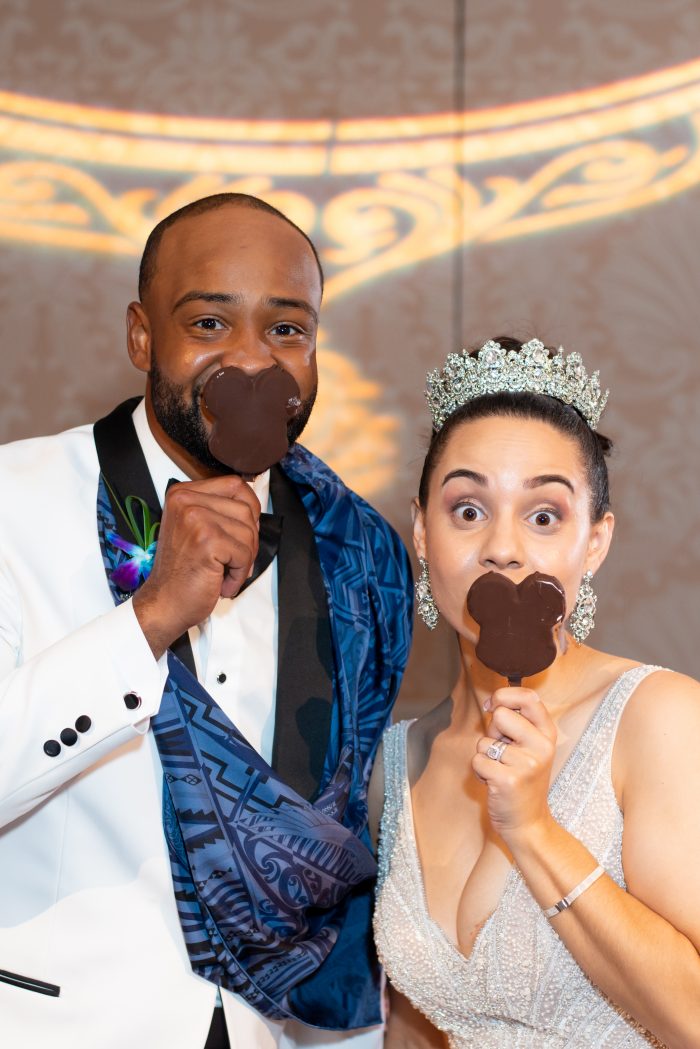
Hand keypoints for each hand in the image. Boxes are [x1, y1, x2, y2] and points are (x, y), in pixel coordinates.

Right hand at [133, 475, 259, 657]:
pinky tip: (221, 583)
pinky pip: (245, 554)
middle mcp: (186, 500)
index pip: (235, 485)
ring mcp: (196, 519)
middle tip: (232, 560)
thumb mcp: (196, 528)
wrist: (164, 604)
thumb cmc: (183, 571)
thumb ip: (218, 511)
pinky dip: (239, 574)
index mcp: (182, 493)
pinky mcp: (207, 541)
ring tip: (223, 572)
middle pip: (246, 509)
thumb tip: (254, 506)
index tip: (242, 533)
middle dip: (249, 539)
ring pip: (249, 532)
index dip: (249, 509)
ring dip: (244, 559)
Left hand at [472, 687, 556, 845]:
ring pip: (484, 741)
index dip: (505, 695)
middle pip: (500, 715)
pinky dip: (480, 772)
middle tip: (503, 752)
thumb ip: (518, 723)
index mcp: (548, 734)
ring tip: (501, 771)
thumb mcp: (530, 748)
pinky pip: (477, 761)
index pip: (529, 697)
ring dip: (485, 756)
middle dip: (492, 731)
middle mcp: (541, 747)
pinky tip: (494, 783)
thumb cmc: (523, 780)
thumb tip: (491, 701)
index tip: (493, 705)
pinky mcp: (508, 780)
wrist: (528, 823)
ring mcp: (526, 764)